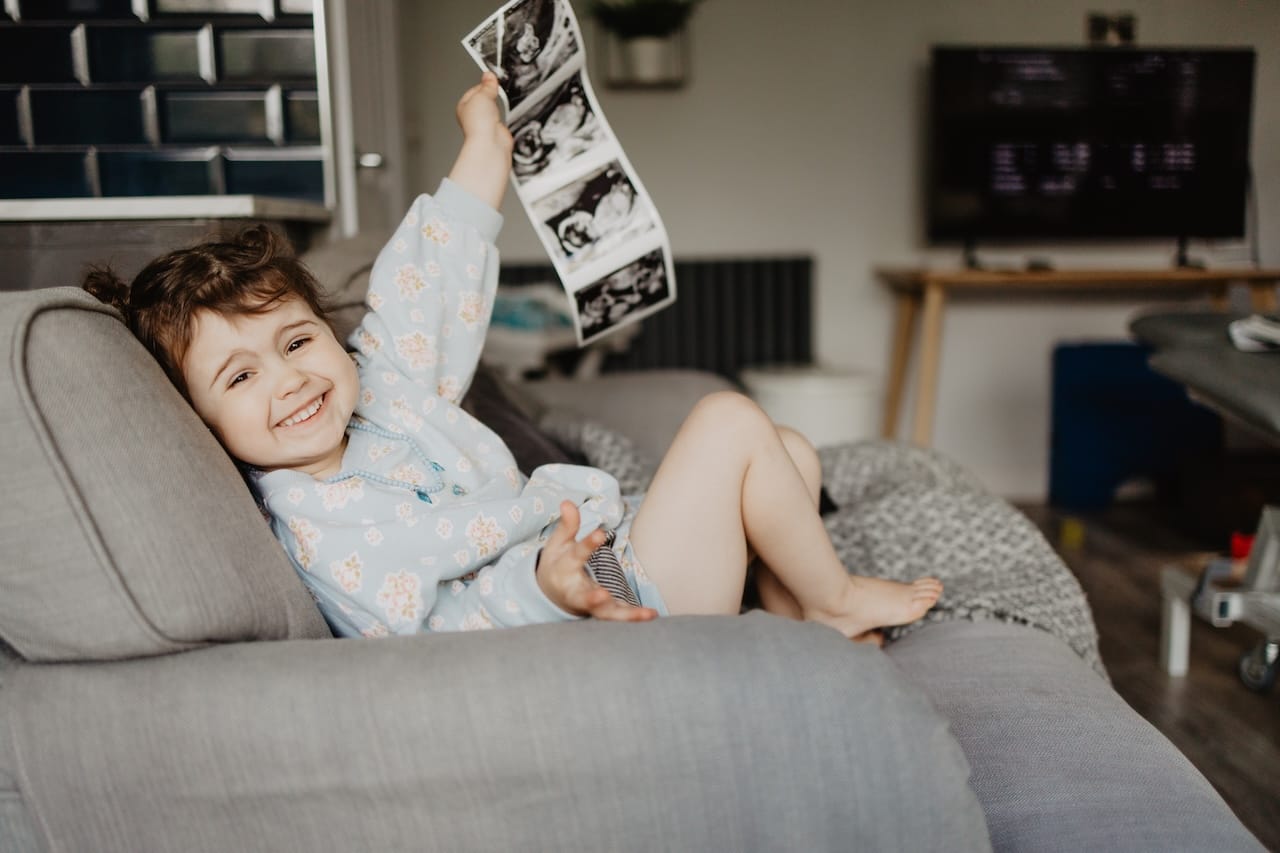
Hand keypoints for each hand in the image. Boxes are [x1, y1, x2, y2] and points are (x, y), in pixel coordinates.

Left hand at [455, 72, 511, 151]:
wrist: (490, 141)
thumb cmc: (478, 123)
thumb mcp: (482, 95)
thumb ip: (487, 85)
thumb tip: (488, 75)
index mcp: (463, 106)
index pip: (474, 89)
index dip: (484, 84)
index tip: (492, 79)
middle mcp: (472, 115)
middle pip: (484, 98)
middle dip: (491, 94)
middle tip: (495, 92)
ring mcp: (484, 123)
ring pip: (493, 108)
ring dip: (497, 105)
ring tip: (498, 105)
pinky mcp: (496, 129)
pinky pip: (500, 117)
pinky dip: (503, 114)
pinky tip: (503, 114)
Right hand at [536, 500, 657, 621]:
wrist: (552, 594)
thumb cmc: (558, 564)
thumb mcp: (558, 544)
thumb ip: (567, 525)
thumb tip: (568, 502)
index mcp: (564, 569)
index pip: (576, 555)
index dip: (588, 544)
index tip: (601, 532)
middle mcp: (575, 591)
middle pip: (583, 597)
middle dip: (592, 598)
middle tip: (602, 595)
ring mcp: (590, 605)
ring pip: (605, 614)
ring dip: (625, 616)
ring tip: (646, 614)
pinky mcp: (602, 612)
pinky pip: (618, 616)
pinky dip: (632, 617)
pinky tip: (650, 615)